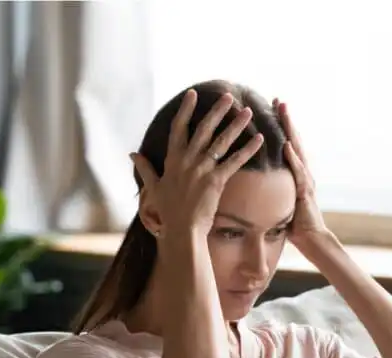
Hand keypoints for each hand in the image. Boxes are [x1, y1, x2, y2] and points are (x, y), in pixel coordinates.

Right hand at [132, 90, 263, 237]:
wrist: (182, 230)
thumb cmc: (168, 211)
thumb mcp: (153, 187)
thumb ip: (144, 168)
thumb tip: (131, 154)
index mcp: (172, 159)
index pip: (179, 127)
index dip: (186, 109)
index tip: (193, 94)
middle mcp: (188, 160)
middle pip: (204, 129)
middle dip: (217, 111)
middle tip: (229, 96)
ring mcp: (202, 169)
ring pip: (222, 141)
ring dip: (236, 125)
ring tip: (248, 112)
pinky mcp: (216, 181)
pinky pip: (235, 161)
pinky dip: (248, 150)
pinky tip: (260, 139)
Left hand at [273, 99, 330, 247]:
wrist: (311, 240)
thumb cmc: (293, 224)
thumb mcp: (278, 200)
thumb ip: (270, 188)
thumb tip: (251, 183)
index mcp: (295, 173)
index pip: (287, 144)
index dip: (280, 126)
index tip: (271, 108)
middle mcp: (303, 172)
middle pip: (294, 140)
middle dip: (286, 120)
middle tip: (278, 100)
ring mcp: (306, 180)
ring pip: (298, 150)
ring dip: (291, 131)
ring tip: (284, 113)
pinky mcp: (305, 192)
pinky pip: (298, 172)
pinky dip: (294, 158)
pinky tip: (288, 145)